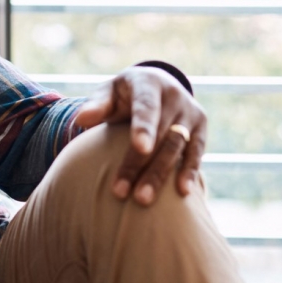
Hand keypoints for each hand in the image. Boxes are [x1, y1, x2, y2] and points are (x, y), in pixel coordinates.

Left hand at [74, 66, 205, 205]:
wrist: (156, 84)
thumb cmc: (124, 94)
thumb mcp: (109, 92)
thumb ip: (97, 105)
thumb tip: (81, 119)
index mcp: (149, 84)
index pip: (147, 107)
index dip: (144, 127)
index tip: (140, 148)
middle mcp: (174, 97)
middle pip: (160, 133)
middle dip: (142, 164)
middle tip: (122, 191)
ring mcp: (190, 113)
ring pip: (177, 147)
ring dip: (160, 174)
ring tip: (142, 199)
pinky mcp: (200, 129)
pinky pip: (196, 153)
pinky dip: (189, 172)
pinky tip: (183, 192)